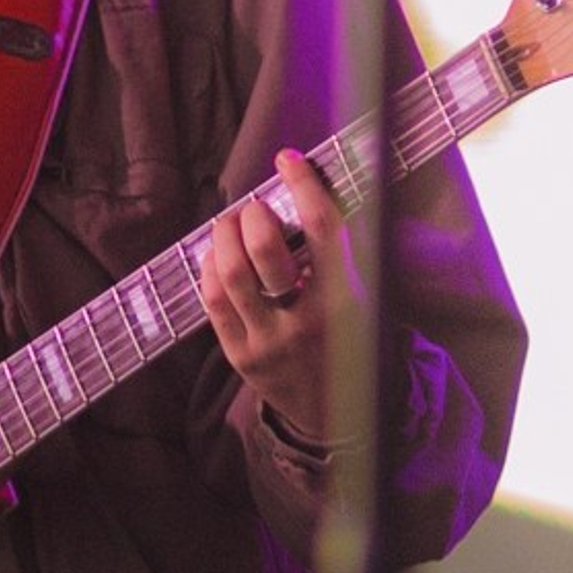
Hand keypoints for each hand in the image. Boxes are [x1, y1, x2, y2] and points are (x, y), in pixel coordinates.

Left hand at [201, 151, 359, 450]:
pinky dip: (211, 267)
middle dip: (253, 215)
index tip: (288, 160)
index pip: (323, 228)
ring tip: (230, 224)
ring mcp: (268, 340)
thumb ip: (337, 252)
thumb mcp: (361, 295)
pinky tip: (218, 255)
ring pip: (231, 274)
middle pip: (265, 251)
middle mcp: (306, 319)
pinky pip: (213, 301)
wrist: (333, 412)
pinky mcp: (240, 356)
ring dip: (224, 236)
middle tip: (255, 208)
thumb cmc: (347, 339)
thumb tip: (307, 191)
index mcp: (345, 297)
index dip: (303, 185)